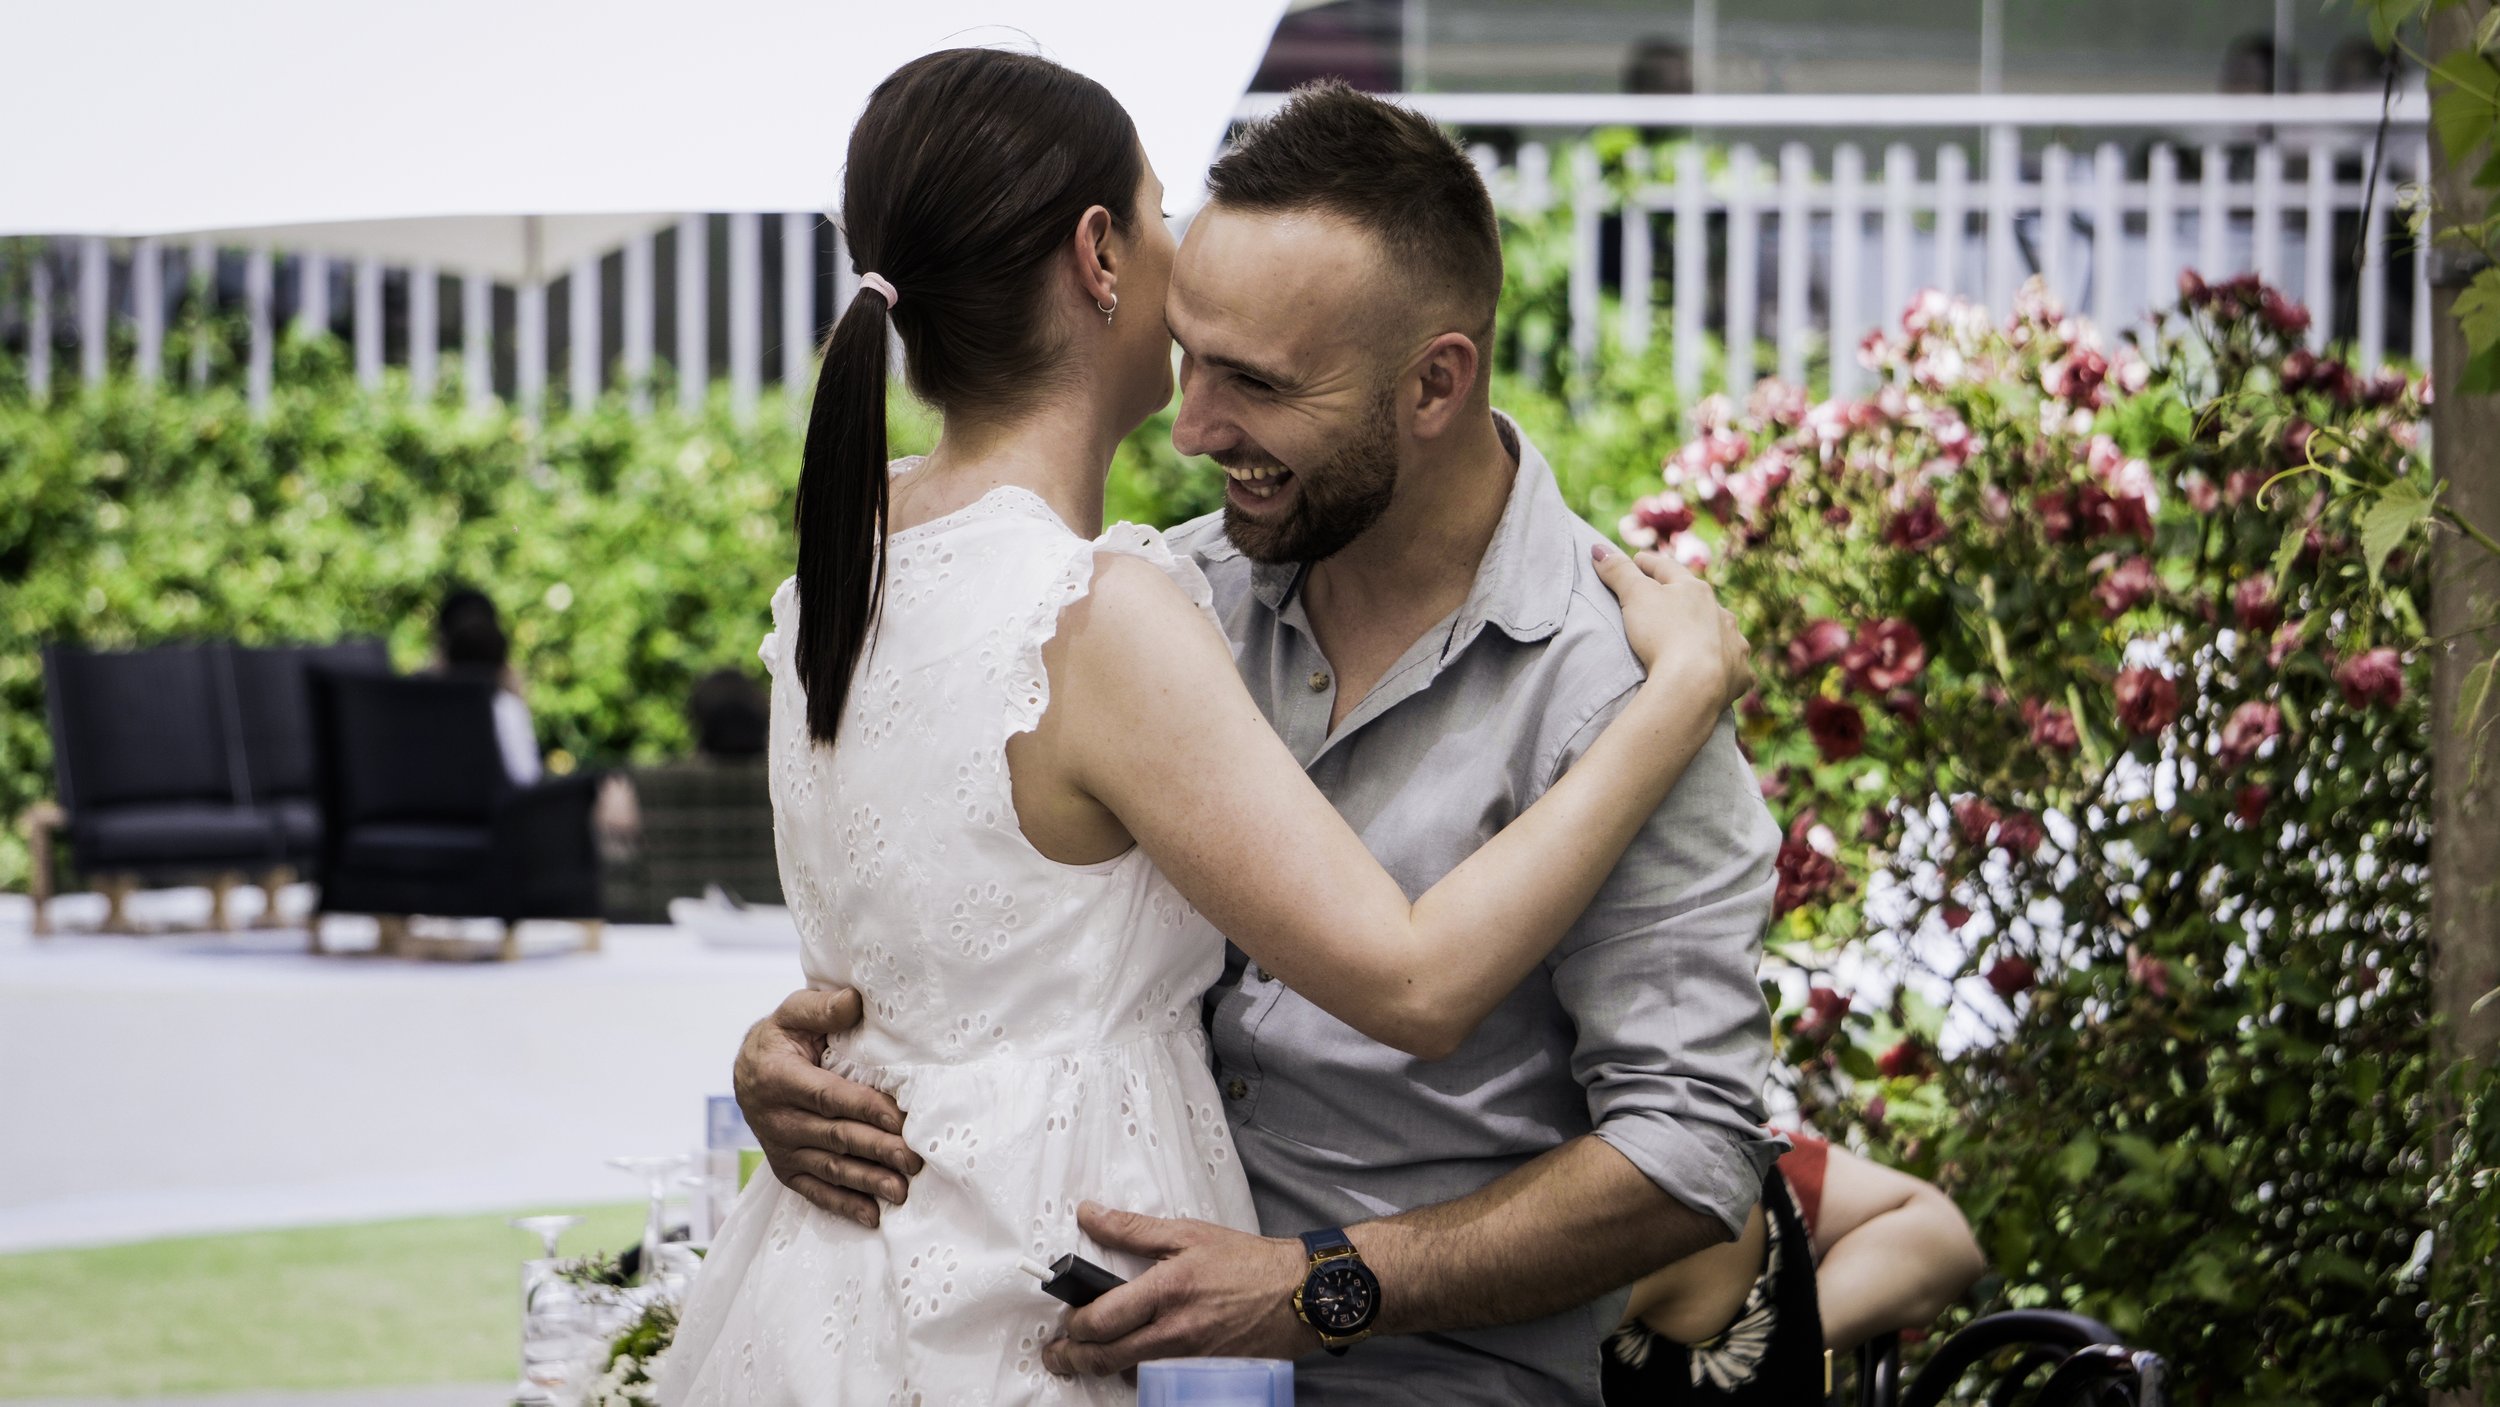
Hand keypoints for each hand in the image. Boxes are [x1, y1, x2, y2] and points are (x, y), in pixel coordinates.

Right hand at [732, 987, 922, 1226]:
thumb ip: (821, 1008)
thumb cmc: (781, 1039)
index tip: (898, 1118)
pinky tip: (872, 1216)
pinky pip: (815, 1191)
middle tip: (913, 1160)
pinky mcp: (786, 1169)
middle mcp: (777, 1119)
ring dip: (867, 1182)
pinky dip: (844, 1205)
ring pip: (830, 1167)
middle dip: (877, 1149)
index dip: (864, 1108)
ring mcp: (781, 1149)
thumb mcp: (793, 1013)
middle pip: (835, 1136)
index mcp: (779, 1079)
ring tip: (901, 1191)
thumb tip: (853, 1000)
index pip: (828, 1097)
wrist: (747, 1072)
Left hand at [1042, 1202, 1321, 1375]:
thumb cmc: (1247, 1261)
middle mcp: (1176, 1331)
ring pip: (1128, 1373)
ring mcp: (1189, 1357)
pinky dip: (1137, 1371)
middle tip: (1057, 1354)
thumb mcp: (1187, 1232)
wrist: (1298, 1294)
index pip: (1102, 1319)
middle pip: (1106, 1357)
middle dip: (1072, 1358)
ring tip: (1087, 1355)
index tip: (1065, 1318)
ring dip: (1101, 1367)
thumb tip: (1090, 1216)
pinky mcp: (1202, 1372)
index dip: (1073, 1324)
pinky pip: (1158, 1378)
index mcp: (1168, 1290)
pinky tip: (1131, 1358)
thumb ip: (1132, 1229)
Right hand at [1591, 541, 1754, 711]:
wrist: (1692, 684)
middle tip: (1669, 599)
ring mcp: (1733, 644)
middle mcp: (1720, 614)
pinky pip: (1733, 667)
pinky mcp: (1738, 675)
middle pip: (1700, 601)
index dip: (1650, 564)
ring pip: (1722, 632)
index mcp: (1696, 591)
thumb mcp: (1634, 597)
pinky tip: (1722, 671)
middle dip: (1686, 598)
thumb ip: (1618, 572)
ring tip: (1699, 638)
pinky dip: (1726, 666)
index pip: (1669, 570)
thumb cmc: (1662, 634)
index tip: (1637, 559)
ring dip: (1711, 631)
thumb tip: (1597, 548)